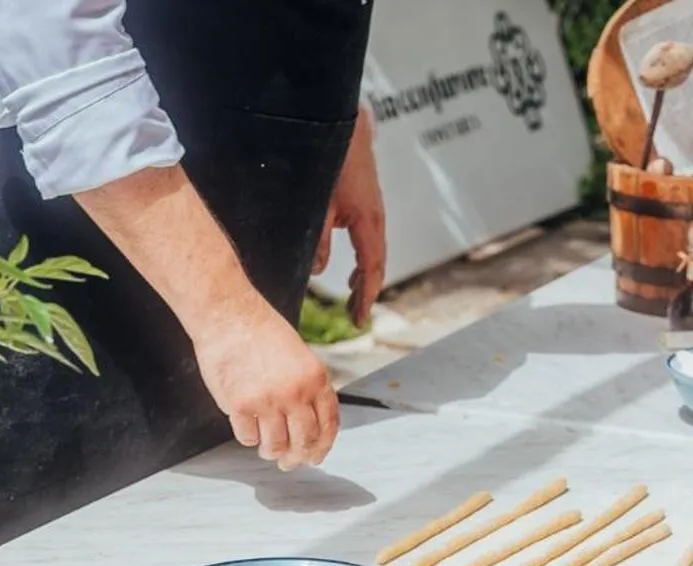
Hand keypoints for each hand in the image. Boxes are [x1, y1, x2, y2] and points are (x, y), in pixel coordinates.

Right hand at [191, 296, 338, 468]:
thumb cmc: (261, 334)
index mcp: (316, 379)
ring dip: (270, 451)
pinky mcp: (241, 405)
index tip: (315, 457)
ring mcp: (268, 400)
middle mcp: (296, 392)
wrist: (229, 315)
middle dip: (297, 458)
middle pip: (304, 442)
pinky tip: (245, 425)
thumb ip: (309, 389)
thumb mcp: (301, 357)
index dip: (322, 447)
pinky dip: (247, 437)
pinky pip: (248, 438)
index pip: (328, 425)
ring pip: (276, 446)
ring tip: (265, 448)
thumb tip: (312, 427)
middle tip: (288, 462)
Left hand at [313, 107, 385, 327]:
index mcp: (368, 221)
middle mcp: (375, 215)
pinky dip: (362, 255)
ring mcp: (371, 206)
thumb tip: (318, 271)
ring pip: (372, 249)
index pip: (372, 269)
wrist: (337, 119)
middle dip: (366, 291)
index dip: (366, 298)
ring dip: (365, 273)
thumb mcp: (316, 206)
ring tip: (355, 294)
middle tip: (356, 316)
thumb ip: (316, 241)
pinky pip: (367, 235)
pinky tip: (353, 262)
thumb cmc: (327, 157)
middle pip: (376, 263)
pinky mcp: (364, 197)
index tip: (359, 320)